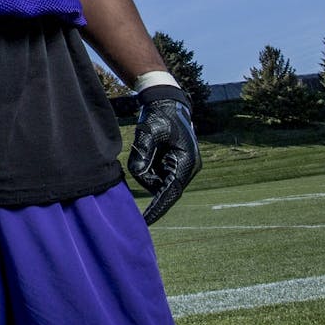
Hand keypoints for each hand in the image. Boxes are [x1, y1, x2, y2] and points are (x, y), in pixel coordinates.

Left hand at [127, 86, 201, 224]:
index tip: (146, 222)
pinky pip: (157, 174)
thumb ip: (142, 153)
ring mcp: (181, 167)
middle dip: (147, 180)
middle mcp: (187, 168)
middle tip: (138, 159)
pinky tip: (148, 148)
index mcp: (186, 162)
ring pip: (158, 181)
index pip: (171, 192)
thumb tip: (136, 173)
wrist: (167, 103)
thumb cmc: (159, 115)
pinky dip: (148, 167)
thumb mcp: (148, 131)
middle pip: (162, 187)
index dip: (158, 208)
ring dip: (146, 171)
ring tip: (144, 145)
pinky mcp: (173, 164)